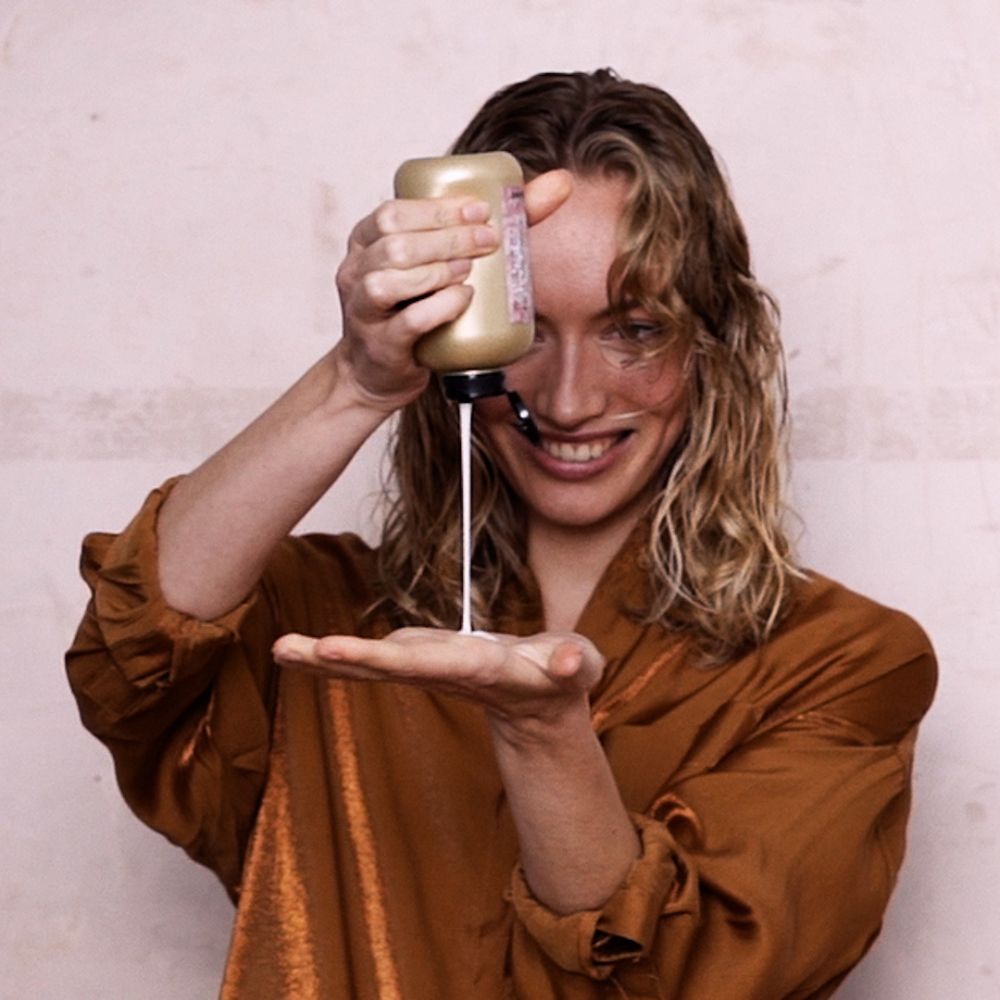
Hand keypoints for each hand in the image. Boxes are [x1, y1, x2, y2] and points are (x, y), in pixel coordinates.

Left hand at [272, 623, 601, 727]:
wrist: (540, 701)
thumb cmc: (561, 678)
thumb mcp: (579, 669)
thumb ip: (575, 664)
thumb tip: (568, 663)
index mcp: (478, 669)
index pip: (424, 663)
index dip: (381, 657)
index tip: (336, 650)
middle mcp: (444, 672)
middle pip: (387, 666)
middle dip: (340, 659)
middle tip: (285, 650)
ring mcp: (429, 669)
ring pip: (373, 664)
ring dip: (325, 658)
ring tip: (280, 650)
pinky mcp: (423, 661)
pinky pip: (376, 658)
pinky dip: (337, 656)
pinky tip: (303, 650)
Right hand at [332, 169, 573, 410]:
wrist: (379, 371)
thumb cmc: (415, 307)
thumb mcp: (441, 262)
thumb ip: (497, 224)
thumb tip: (561, 181)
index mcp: (368, 241)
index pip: (394, 212)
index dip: (439, 208)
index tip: (481, 210)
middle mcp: (357, 271)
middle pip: (395, 243)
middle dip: (447, 238)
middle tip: (489, 241)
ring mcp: (364, 310)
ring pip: (390, 279)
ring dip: (438, 270)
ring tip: (470, 271)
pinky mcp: (381, 346)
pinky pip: (406, 322)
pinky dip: (438, 307)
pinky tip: (462, 299)